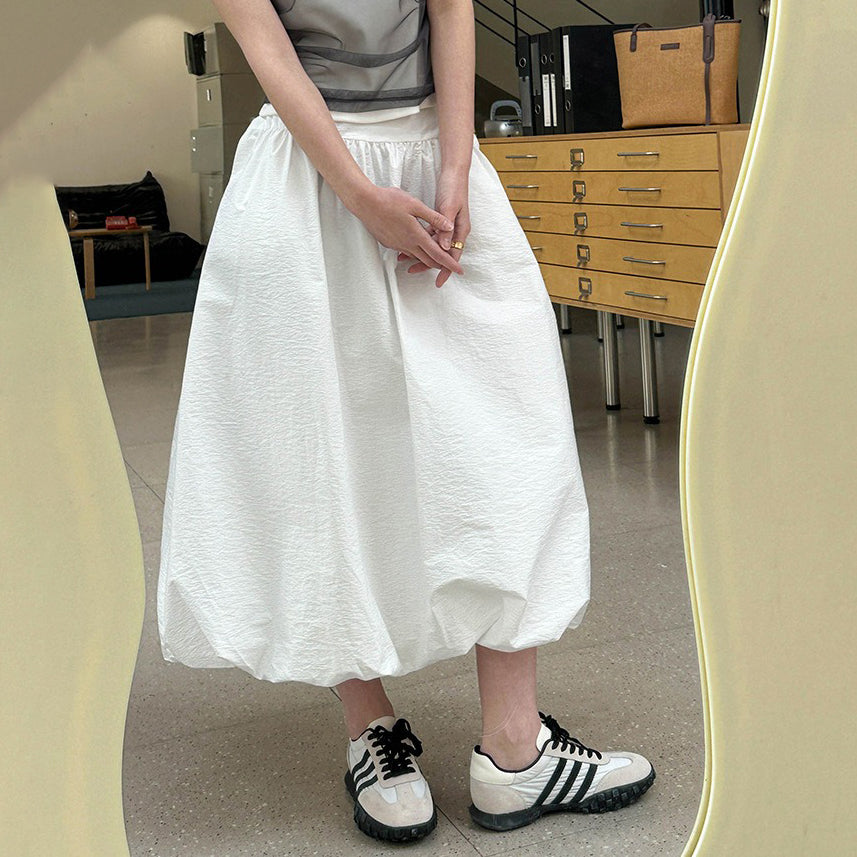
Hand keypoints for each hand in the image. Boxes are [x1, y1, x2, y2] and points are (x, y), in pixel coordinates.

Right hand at [349, 184, 463, 276]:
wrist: (365, 203)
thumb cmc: (389, 200)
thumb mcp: (415, 205)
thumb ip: (433, 217)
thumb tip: (449, 227)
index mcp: (416, 235)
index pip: (438, 254)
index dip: (450, 263)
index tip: (459, 271)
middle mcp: (407, 244)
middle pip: (428, 260)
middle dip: (440, 265)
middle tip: (450, 266)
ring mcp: (397, 245)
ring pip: (416, 257)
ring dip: (427, 259)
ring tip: (435, 257)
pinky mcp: (389, 243)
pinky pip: (405, 252)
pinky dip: (414, 253)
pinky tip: (416, 247)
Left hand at [398, 169, 470, 288]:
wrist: (453, 173)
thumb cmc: (453, 188)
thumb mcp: (449, 207)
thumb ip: (445, 226)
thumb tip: (443, 246)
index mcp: (460, 229)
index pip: (453, 255)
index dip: (446, 268)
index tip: (439, 281)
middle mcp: (454, 231)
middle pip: (441, 253)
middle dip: (428, 264)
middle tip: (413, 272)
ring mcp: (446, 227)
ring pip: (433, 245)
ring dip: (420, 252)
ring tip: (404, 259)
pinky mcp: (439, 221)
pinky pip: (429, 236)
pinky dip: (418, 241)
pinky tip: (406, 243)